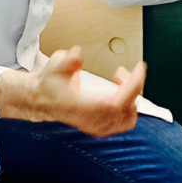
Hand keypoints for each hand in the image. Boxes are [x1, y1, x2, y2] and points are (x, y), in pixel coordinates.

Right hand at [0, 46, 145, 136]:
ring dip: (130, 97)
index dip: (133, 85)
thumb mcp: (55, 64)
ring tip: (121, 82)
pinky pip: (123, 123)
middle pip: (127, 108)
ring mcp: (97, 127)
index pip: (118, 101)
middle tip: (122, 71)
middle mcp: (92, 120)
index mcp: (84, 108)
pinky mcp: (99, 128)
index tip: (139, 68)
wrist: (42, 99)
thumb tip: (76, 55)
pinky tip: (120, 94)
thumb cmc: (50, 83)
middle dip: (131, 85)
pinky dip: (128, 109)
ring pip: (128, 118)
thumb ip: (67, 60)